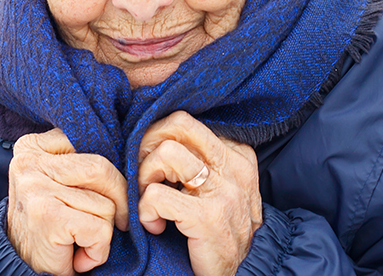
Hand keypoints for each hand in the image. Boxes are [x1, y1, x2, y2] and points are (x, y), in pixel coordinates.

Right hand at [7, 128, 129, 275]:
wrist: (20, 267)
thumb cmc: (48, 223)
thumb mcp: (59, 181)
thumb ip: (82, 161)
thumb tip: (130, 156)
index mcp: (32, 146)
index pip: (92, 142)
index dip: (109, 174)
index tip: (104, 195)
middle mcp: (29, 162)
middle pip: (102, 169)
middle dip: (117, 201)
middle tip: (109, 223)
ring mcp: (36, 188)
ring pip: (106, 202)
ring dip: (104, 230)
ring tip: (80, 239)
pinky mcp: (47, 216)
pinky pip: (99, 229)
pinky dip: (98, 249)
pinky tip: (79, 255)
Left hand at [137, 111, 262, 275]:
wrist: (237, 275)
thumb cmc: (218, 229)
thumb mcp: (216, 187)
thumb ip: (198, 159)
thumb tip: (154, 136)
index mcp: (237, 154)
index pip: (186, 122)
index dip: (158, 138)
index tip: (152, 164)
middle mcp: (235, 167)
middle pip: (177, 124)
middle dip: (148, 146)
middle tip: (145, 175)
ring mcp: (224, 191)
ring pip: (165, 153)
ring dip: (145, 179)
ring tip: (150, 201)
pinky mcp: (207, 217)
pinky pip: (156, 195)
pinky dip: (145, 211)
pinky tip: (155, 226)